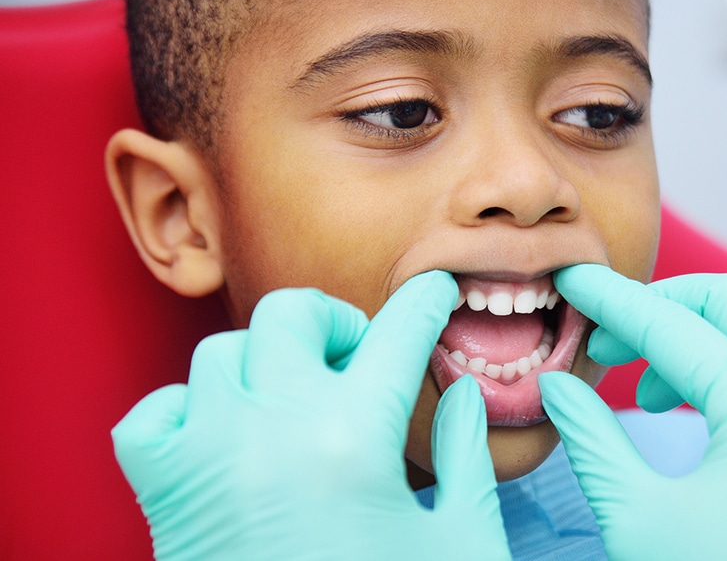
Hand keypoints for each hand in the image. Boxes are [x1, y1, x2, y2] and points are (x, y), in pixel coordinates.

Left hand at [112, 273, 510, 560]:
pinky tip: (229, 433)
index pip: (400, 332)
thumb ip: (469, 458)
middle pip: (293, 314)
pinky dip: (187, 408)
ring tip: (299, 396)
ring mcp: (208, 460)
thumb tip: (464, 396)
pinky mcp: (166, 498)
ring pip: (220, 352)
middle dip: (338, 320)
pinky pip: (154, 414)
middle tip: (363, 356)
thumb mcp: (464, 542)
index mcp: (356, 439)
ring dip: (268, 361)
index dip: (427, 302)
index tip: (435, 293)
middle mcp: (272, 431)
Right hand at [539, 264, 726, 559]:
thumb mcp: (637, 517)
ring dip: (711, 341)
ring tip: (654, 391)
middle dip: (666, 310)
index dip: (612, 303)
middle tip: (609, 345)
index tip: (571, 282)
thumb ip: (592, 438)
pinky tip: (716, 409)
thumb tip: (556, 387)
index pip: (673, 328)